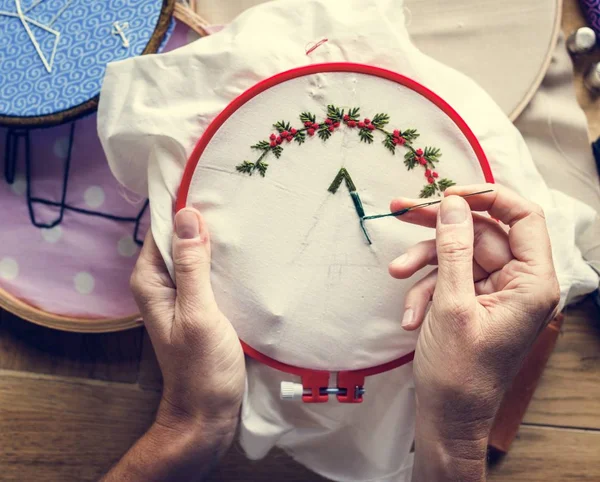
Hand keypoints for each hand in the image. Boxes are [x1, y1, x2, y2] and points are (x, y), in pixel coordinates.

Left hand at [130, 208, 245, 432]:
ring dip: (218, 242)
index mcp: (151, 281)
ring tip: (248, 221)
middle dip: (205, 222)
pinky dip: (225, 262)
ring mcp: (183, 295)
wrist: (209, 412)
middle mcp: (162, 283)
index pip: (162, 229)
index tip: (213, 185)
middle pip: (181, 239)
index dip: (185, 207)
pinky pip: (210, 272)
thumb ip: (192, 266)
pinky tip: (247, 254)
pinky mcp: (202, 304)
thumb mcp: (198, 312)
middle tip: (239, 200)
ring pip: (197, 255)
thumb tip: (188, 214)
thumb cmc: (202, 367)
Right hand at [389, 185, 559, 479]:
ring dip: (424, 262)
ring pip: (458, 254)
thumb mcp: (452, 305)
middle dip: (438, 227)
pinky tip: (410, 315)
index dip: (487, 197)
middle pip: (480, 232)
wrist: (447, 419)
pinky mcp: (472, 302)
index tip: (447, 193)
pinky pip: (449, 278)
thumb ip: (453, 249)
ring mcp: (493, 292)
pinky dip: (426, 289)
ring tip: (396, 273)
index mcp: (531, 282)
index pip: (523, 217)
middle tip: (401, 209)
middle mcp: (517, 282)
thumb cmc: (458, 373)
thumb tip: (453, 203)